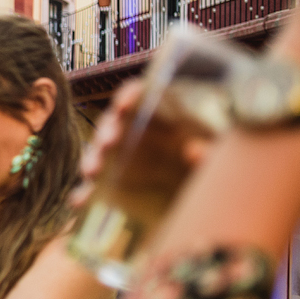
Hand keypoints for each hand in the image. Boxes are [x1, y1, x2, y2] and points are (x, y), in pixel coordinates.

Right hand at [69, 79, 212, 208]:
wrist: (210, 197)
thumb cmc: (213, 165)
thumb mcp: (218, 155)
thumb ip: (210, 151)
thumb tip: (195, 151)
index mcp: (158, 117)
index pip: (137, 97)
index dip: (129, 97)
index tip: (125, 106)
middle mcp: (134, 135)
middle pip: (113, 126)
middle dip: (107, 132)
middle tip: (108, 142)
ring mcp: (122, 161)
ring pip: (99, 155)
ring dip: (93, 160)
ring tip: (92, 171)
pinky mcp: (114, 188)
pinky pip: (94, 189)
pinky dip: (85, 195)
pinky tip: (81, 201)